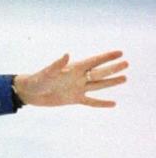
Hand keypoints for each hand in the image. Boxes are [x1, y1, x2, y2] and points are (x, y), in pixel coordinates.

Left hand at [13, 51, 128, 107]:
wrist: (30, 93)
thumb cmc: (37, 79)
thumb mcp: (48, 72)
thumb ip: (57, 64)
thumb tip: (67, 55)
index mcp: (74, 68)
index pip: (94, 61)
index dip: (106, 57)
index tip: (120, 53)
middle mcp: (78, 77)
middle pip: (100, 72)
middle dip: (113, 68)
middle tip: (126, 64)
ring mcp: (78, 88)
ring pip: (98, 85)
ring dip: (111, 82)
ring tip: (125, 78)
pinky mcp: (74, 99)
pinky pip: (91, 102)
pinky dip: (101, 103)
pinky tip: (113, 104)